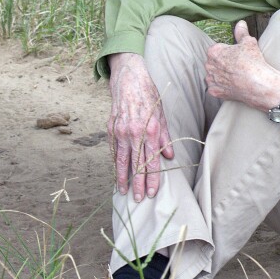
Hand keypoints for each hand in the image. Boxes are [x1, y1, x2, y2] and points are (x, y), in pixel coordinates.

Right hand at [107, 53, 173, 200]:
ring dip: (122, 177)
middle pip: (136, 164)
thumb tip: (168, 157)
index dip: (152, 178)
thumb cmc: (149, 96)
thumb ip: (165, 137)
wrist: (129, 79)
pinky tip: (116, 174)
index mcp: (150, 130)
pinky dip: (115, 164)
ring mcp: (121, 132)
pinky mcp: (111, 129)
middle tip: (138, 199)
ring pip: (122, 160)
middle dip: (137, 183)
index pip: (152, 161)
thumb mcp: (162, 114)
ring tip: (123, 192)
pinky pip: (114, 151)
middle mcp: (134, 133)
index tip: (152, 192)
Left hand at [205, 21, 279, 115]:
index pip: (217, 49)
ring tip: (235, 76)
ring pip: (213, 75)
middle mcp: (209, 66)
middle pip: (214, 62)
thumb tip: (240, 23)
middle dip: (222, 63)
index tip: (237, 56)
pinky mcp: (215, 92)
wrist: (258, 84)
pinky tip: (231, 86)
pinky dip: (221, 88)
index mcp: (214, 52)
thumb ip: (241, 32)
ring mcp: (211, 80)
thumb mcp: (249, 42)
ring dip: (220, 75)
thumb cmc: (253, 62)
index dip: (228, 52)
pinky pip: (215, 88)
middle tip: (237, 66)